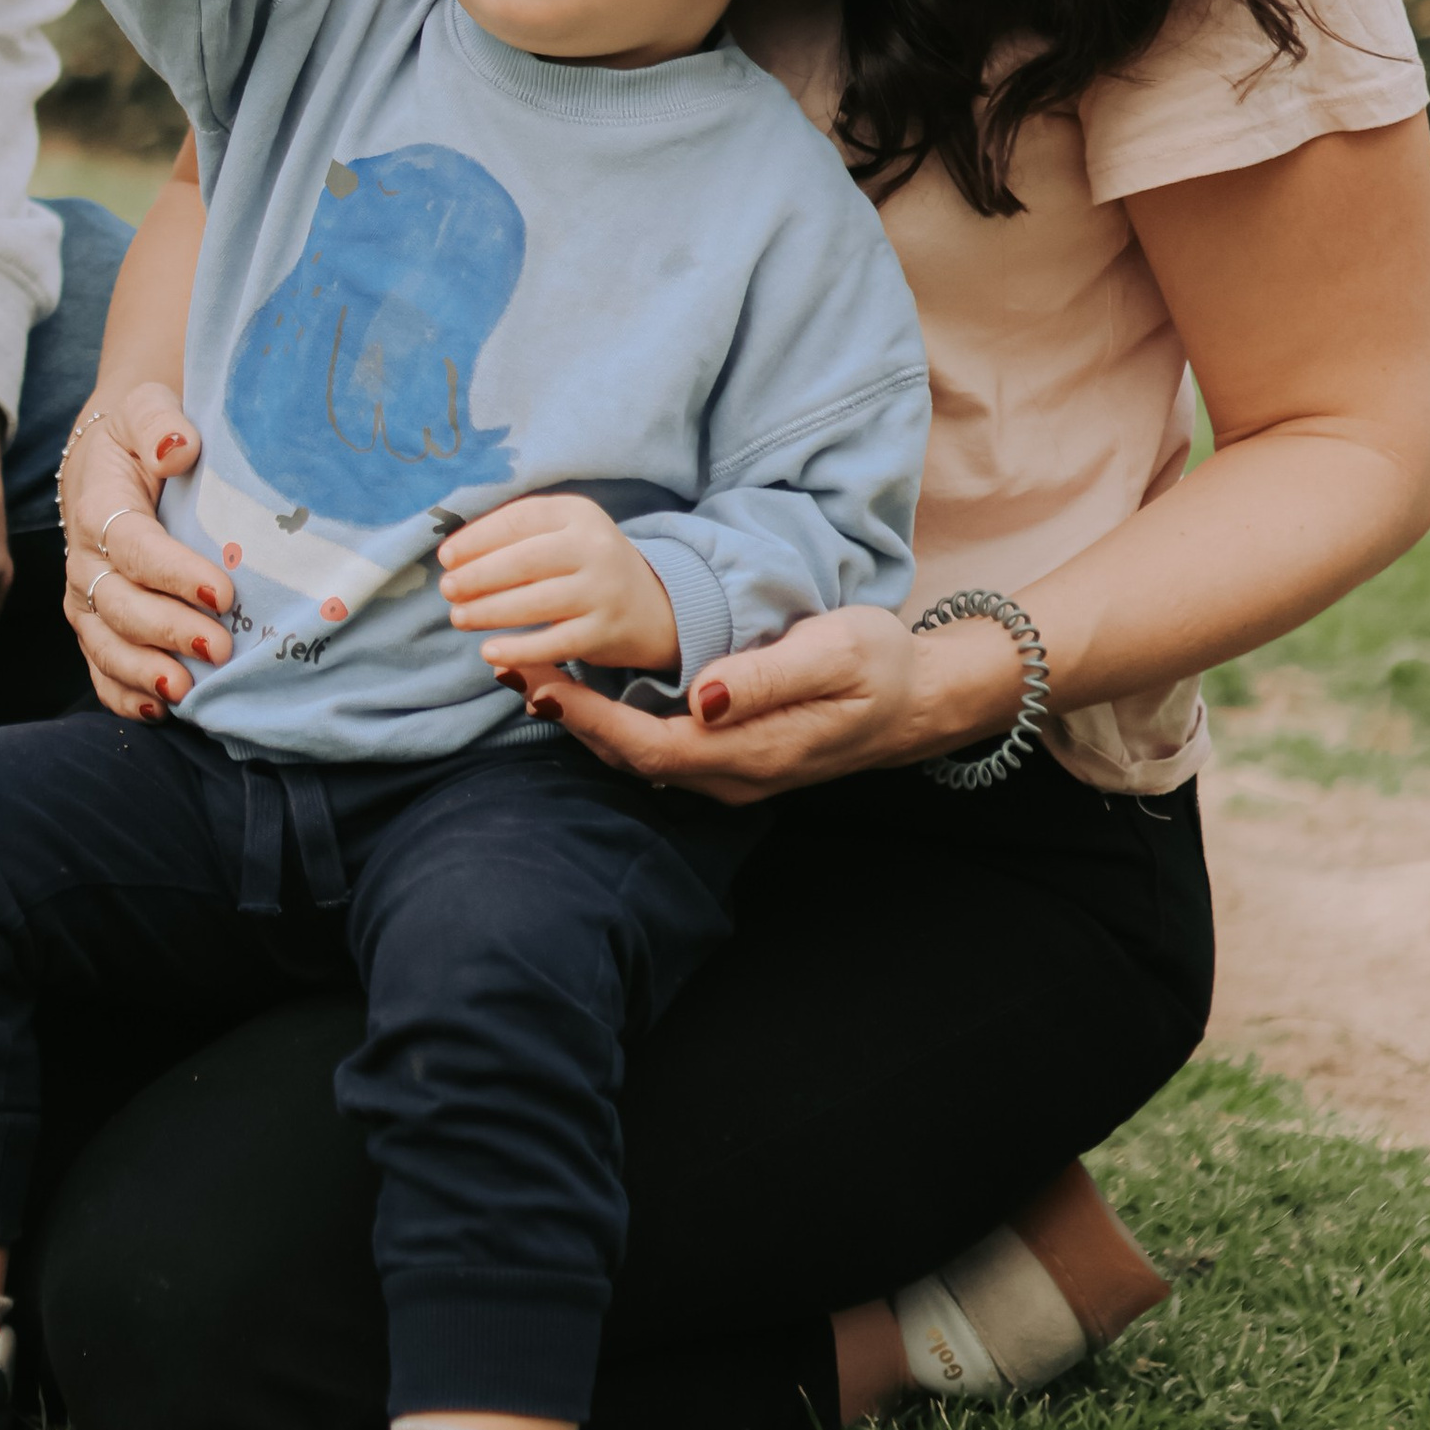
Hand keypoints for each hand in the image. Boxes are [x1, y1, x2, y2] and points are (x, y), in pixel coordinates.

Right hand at [59, 385, 234, 719]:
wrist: (112, 456)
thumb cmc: (142, 435)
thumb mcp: (147, 407)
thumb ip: (159, 421)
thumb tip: (179, 448)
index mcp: (100, 507)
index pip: (134, 548)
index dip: (175, 574)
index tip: (223, 593)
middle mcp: (85, 560)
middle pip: (119, 605)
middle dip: (167, 631)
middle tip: (220, 647)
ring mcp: (87, 599)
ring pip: (105, 645)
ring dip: (143, 672)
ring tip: (186, 691)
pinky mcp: (95, 625)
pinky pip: (100, 669)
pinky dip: (123, 696)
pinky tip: (157, 712)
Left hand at [440, 495, 679, 694]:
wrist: (655, 606)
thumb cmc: (587, 565)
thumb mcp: (564, 533)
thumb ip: (518, 534)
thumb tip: (453, 553)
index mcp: (579, 513)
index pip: (520, 519)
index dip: (476, 538)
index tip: (445, 557)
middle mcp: (595, 547)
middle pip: (524, 561)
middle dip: (477, 576)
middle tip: (447, 590)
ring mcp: (602, 591)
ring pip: (535, 602)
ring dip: (489, 611)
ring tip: (459, 617)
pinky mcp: (604, 632)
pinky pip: (553, 643)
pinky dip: (518, 649)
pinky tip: (489, 651)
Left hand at [531, 602, 1029, 805]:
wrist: (922, 702)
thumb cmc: (880, 666)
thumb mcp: (836, 654)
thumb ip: (766, 676)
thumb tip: (701, 695)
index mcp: (748, 752)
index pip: (644, 744)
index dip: (584, 716)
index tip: (534, 679)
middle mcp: (730, 775)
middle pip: (629, 756)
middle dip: (566, 715)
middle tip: (506, 666)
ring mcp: (731, 773)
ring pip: (640, 755)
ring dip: (584, 719)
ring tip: (528, 674)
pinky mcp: (732, 758)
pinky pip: (659, 748)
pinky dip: (615, 721)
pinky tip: (587, 691)